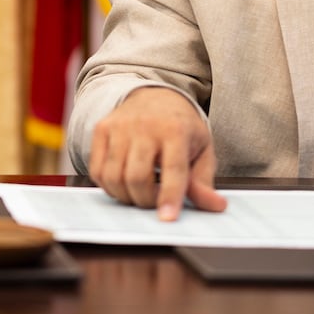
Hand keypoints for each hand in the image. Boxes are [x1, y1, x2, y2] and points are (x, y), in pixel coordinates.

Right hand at [88, 86, 226, 220]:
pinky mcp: (102, 129)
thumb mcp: (201, 148)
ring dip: (126, 196)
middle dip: (146, 201)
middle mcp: (145, 126)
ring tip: (139, 193)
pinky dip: (108, 186)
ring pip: (114, 177)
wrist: (155, 95)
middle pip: (137, 177)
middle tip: (155, 201)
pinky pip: (97, 170)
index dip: (169, 196)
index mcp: (176, 129)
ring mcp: (119, 126)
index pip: (173, 169)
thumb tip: (216, 206)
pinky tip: (122, 182)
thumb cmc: (180, 126)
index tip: (167, 218)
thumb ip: (204, 180)